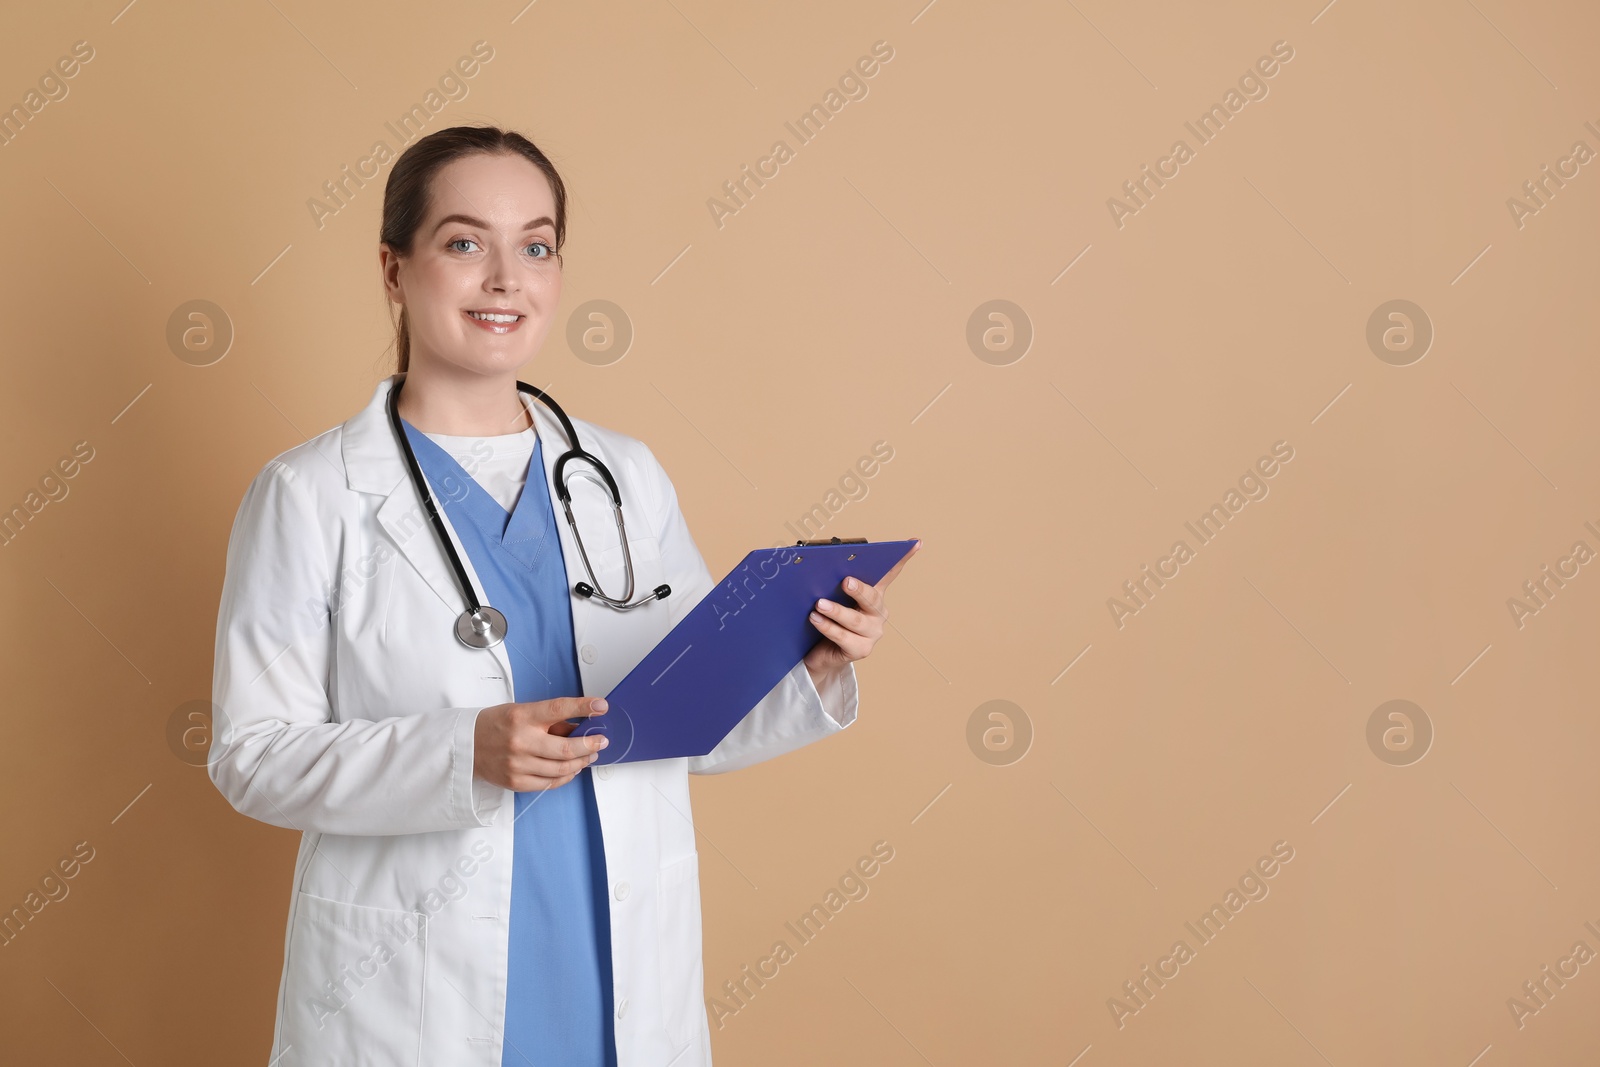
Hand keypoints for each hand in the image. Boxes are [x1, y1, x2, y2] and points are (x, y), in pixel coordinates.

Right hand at [473, 696, 609, 791]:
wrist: (466, 746)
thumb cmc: (496, 724)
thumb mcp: (522, 711)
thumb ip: (550, 720)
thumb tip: (580, 726)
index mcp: (522, 716)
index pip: (559, 709)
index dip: (583, 706)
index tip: (602, 706)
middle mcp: (520, 741)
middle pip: (566, 747)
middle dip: (590, 745)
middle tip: (601, 741)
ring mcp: (518, 764)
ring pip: (562, 768)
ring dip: (581, 762)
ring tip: (590, 755)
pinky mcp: (516, 782)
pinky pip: (550, 783)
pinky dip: (566, 776)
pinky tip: (572, 768)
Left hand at [804, 539, 921, 685]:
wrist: (821, 653)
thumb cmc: (828, 619)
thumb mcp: (832, 598)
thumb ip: (833, 584)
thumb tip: (821, 566)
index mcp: (874, 595)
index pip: (890, 574)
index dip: (902, 559)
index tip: (915, 542)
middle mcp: (878, 614)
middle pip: (872, 599)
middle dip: (859, 589)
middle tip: (846, 581)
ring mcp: (872, 633)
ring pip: (856, 620)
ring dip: (837, 611)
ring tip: (819, 604)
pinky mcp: (860, 650)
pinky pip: (843, 637)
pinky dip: (828, 627)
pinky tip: (815, 619)